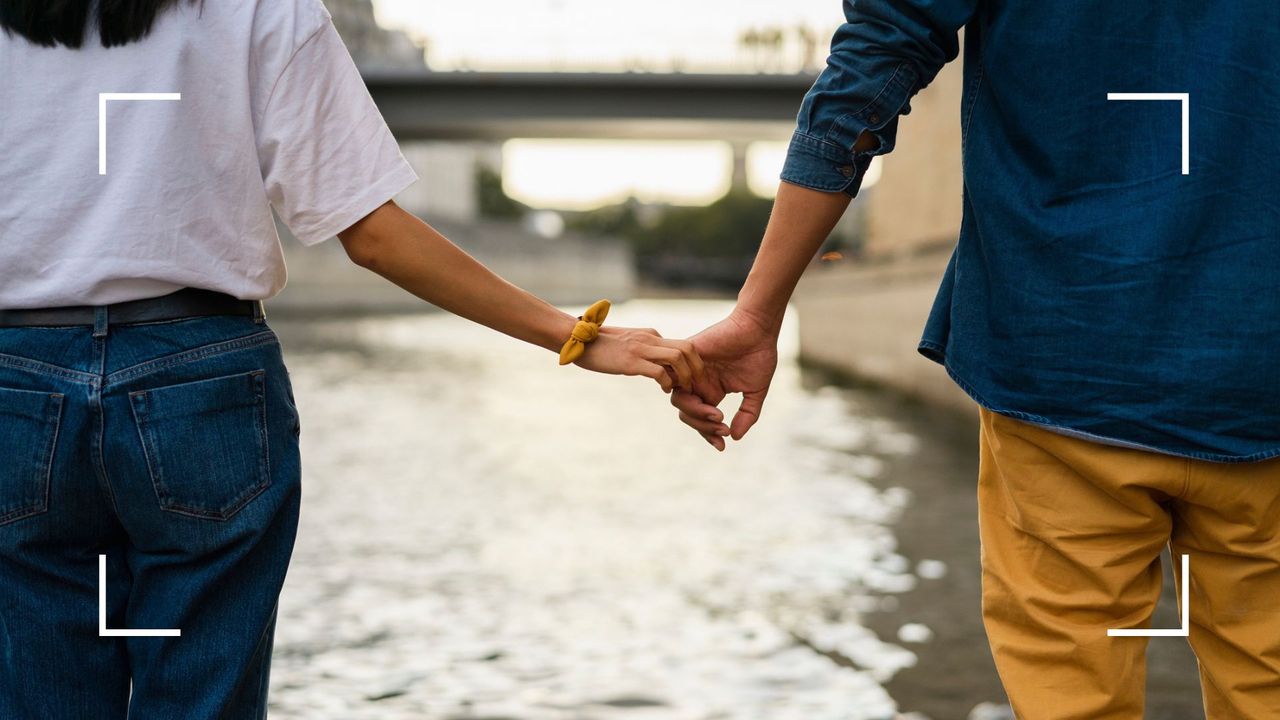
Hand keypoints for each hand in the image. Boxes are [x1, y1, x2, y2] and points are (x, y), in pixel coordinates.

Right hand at [575, 326, 704, 392]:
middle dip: (698, 369)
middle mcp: (650, 338)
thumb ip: (642, 350)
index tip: (692, 380)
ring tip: (682, 389)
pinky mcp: (630, 361)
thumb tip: (654, 365)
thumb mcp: (626, 344)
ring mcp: (640, 348)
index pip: (682, 345)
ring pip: (678, 357)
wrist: (576, 338)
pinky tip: (663, 390)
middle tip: (696, 386)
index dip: (692, 364)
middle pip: (688, 348)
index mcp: (650, 334)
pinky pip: (658, 371)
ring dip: (686, 376)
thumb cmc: (598, 345)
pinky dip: (666, 383)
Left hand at [670, 309, 778, 450]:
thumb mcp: (755, 392)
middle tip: (721, 425)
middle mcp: (697, 383)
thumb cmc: (758, 356)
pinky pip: (672, 377)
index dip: (709, 434)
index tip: (721, 446)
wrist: (758, 329)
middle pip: (686, 413)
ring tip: (717, 413)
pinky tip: (703, 399)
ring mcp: (690, 370)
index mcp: (711, 391)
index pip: (701, 419)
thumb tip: (734, 437)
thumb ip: (746, 415)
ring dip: (696, 412)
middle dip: (702, 425)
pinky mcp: (687, 356)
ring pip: (678, 400)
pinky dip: (683, 390)